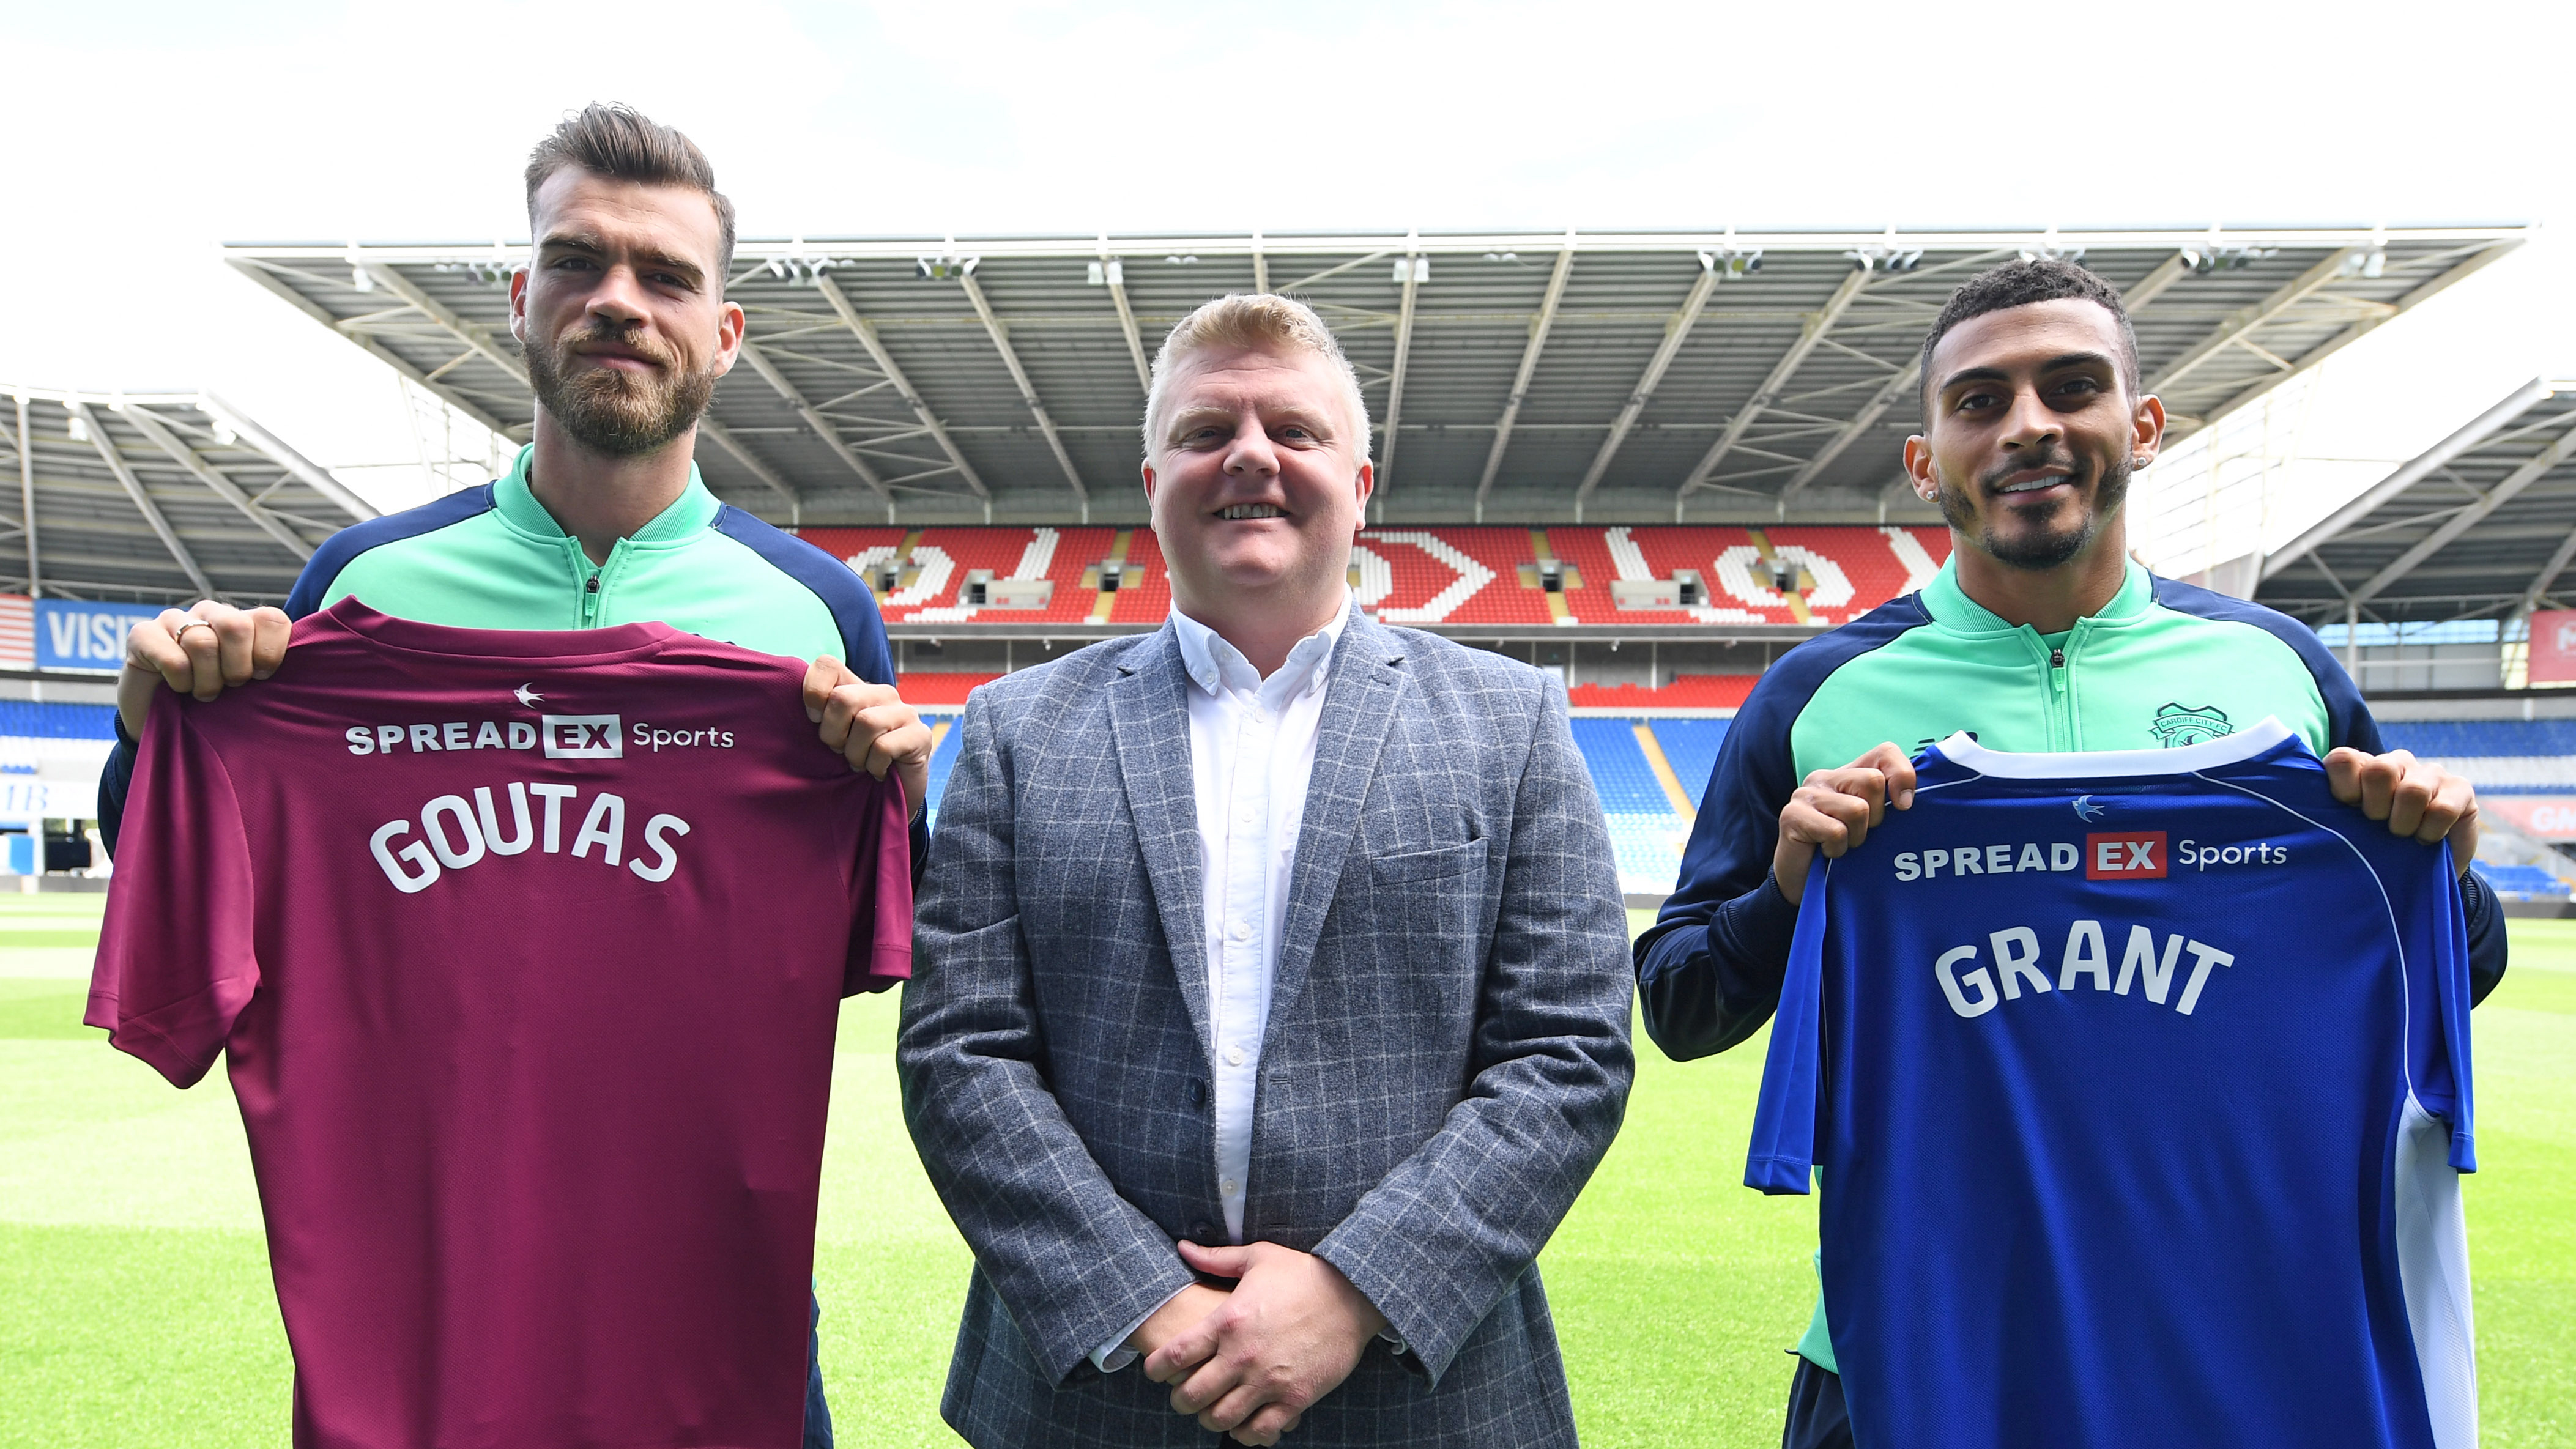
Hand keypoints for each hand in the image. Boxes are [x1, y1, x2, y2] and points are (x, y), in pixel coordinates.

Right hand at [117, 602, 292, 738]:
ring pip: (202, 642)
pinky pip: (171, 657)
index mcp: (245, 622)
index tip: (262, 678)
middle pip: (236, 626)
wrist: (163, 721)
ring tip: (204, 693)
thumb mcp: (255, 691)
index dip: (270, 653)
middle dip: (237, 668)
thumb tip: (320, 677)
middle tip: (231, 687)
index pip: (272, 619)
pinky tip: (176, 687)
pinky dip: (179, 681)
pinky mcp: (142, 634)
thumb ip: (282, 676)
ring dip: (206, 681)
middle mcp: (211, 613)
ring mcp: (175, 620)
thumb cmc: (219, 705)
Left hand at [802, 657, 932, 817]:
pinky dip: (874, 766)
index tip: (813, 721)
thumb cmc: (854, 765)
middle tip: (839, 751)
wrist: (889, 800)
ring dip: (855, 754)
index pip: (827, 665)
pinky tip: (878, 772)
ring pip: (866, 723)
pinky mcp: (920, 735)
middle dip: (833, 733)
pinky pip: (884, 746)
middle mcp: (881, 694)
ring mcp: (905, 712)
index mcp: (855, 688)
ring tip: (860, 764)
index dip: (812, 692)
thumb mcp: (828, 738)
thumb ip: (814, 716)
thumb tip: (780, 701)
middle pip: (843, 698)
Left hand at [1144, 1240, 1385, 1445]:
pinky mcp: (1295, 1398)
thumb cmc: (1303, 1274)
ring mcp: (1269, 1380)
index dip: (1157, 1368)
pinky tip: (1245, 1423)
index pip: (1175, 1356)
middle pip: (1191, 1396)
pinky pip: (1259, 1431)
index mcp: (1228, 1321)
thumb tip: (1183, 1247)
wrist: (1353, 1294)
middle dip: (1180, 1401)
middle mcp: (1243, 1355)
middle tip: (1183, 1397)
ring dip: (1210, 1418)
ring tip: (1212, 1411)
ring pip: (1220, 1418)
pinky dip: (1245, 1433)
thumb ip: (1216, 1259)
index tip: (1156, 1371)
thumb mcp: (1257, 1258)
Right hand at [1774, 742, 1915, 903]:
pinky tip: (1827, 852)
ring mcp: (1806, 794)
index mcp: (1848, 774)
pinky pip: (1836, 830)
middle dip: (1876, 817)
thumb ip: (1890, 805)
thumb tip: (1911, 800)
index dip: (1902, 775)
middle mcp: (1826, 777)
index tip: (1904, 807)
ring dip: (1856, 837)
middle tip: (1861, 834)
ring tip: (1842, 845)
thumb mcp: (1873, 826)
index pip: (1884, 753)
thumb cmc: (1845, 855)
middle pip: (1873, 780)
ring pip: (1857, 809)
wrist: (1802, 883)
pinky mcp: (1792, 815)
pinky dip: (1838, 849)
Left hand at [2324, 747, 2478, 876]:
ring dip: (2404, 823)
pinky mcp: (2460, 789)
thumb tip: (2299, 820)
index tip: (2348, 810)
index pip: (2344, 759)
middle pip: (2380, 770)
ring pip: (2413, 791)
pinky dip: (2431, 831)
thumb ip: (2327, 815)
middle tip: (2377, 825)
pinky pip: (2442, 809)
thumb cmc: (2377, 846)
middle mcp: (2395, 763)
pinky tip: (2426, 839)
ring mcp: (2430, 773)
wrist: (2422, 869)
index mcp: (2362, 767)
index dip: (2344, 787)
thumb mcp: (2347, 830)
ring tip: (2402, 836)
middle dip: (2375, 807)